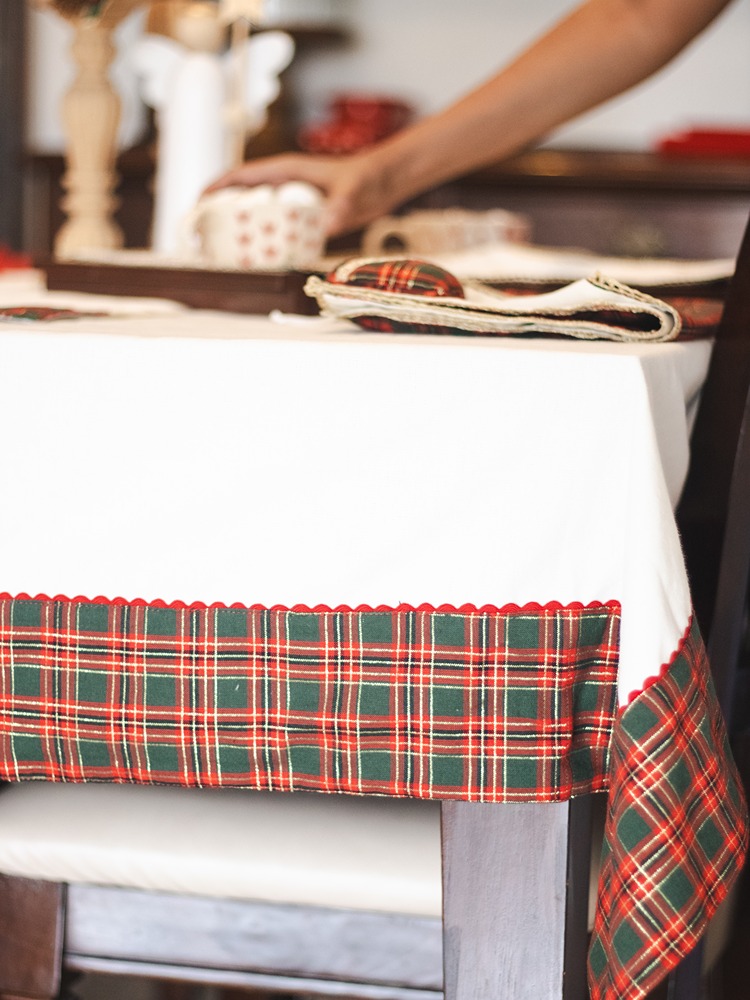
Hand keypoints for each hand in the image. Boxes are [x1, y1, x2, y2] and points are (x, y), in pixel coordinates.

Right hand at [204, 149, 400, 237]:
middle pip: (241, 196)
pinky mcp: (301, 215)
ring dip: (238, 230)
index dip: (217, 188)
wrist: (385, 182)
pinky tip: (257, 260)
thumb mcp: (353, 192)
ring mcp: (291, 199)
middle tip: (201, 238)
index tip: (197, 204)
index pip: (242, 176)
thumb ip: (341, 206)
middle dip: (218, 213)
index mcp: (286, 170)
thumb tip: (329, 224)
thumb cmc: (368, 178)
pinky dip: (262, 242)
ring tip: (220, 253)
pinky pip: (275, 228)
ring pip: (255, 214)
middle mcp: (284, 184)